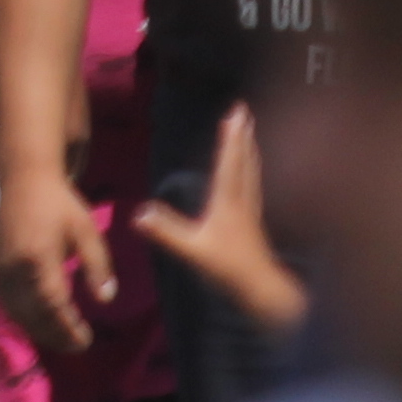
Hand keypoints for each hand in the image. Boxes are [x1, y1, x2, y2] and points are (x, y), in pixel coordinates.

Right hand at [0, 160, 113, 353]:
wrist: (24, 179)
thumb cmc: (60, 204)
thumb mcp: (87, 230)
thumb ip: (97, 265)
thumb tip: (106, 299)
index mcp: (38, 257)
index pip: (52, 303)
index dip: (68, 326)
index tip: (86, 339)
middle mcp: (15, 267)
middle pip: (32, 313)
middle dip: (55, 334)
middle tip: (78, 345)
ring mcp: (3, 267)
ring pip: (18, 311)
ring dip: (40, 330)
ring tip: (62, 339)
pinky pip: (9, 302)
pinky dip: (26, 318)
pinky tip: (42, 322)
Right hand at [130, 104, 310, 335]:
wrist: (262, 290)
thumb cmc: (226, 268)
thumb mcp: (192, 251)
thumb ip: (166, 231)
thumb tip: (138, 213)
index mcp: (227, 203)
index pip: (229, 163)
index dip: (231, 138)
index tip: (235, 113)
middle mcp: (242, 201)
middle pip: (244, 162)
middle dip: (243, 136)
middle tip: (245, 111)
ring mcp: (251, 212)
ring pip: (252, 173)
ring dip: (250, 150)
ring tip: (250, 132)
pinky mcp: (255, 222)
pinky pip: (254, 185)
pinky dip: (253, 170)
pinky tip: (251, 172)